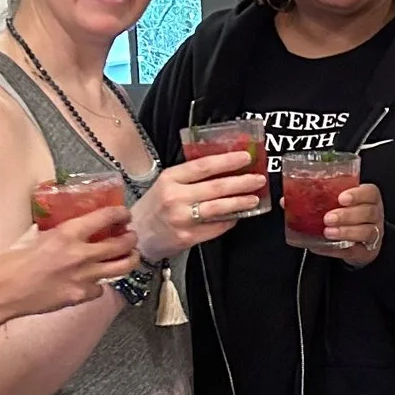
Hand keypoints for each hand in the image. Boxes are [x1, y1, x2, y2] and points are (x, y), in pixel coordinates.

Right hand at [0, 207, 142, 329]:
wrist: (4, 293)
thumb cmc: (12, 262)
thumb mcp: (34, 236)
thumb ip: (55, 232)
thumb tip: (66, 227)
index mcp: (68, 234)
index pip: (105, 217)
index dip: (120, 214)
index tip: (124, 214)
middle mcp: (81, 254)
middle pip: (121, 244)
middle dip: (131, 238)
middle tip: (131, 236)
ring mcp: (84, 277)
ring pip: (121, 268)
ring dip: (130, 260)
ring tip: (129, 257)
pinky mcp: (81, 296)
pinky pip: (101, 288)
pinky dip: (100, 284)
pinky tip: (94, 282)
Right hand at [130, 149, 268, 261]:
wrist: (137, 234)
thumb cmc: (154, 206)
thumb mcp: (166, 183)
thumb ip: (190, 176)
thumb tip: (225, 167)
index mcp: (170, 178)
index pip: (203, 166)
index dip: (227, 161)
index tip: (245, 158)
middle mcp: (175, 197)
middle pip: (215, 187)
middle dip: (241, 182)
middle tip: (258, 179)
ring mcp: (181, 218)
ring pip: (218, 208)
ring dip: (240, 202)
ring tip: (254, 198)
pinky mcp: (187, 237)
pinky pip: (215, 227)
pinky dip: (229, 221)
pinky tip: (238, 216)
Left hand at [322, 181, 384, 262]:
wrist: (355, 241)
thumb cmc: (344, 215)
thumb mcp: (337, 202)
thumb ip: (322, 196)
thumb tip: (290, 196)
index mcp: (369, 199)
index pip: (371, 193)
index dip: (358, 195)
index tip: (341, 198)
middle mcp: (375, 216)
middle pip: (368, 213)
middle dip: (347, 215)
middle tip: (328, 218)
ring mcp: (374, 234)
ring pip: (367, 232)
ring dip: (346, 232)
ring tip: (328, 232)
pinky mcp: (366, 252)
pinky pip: (354, 251)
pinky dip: (337, 250)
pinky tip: (322, 246)